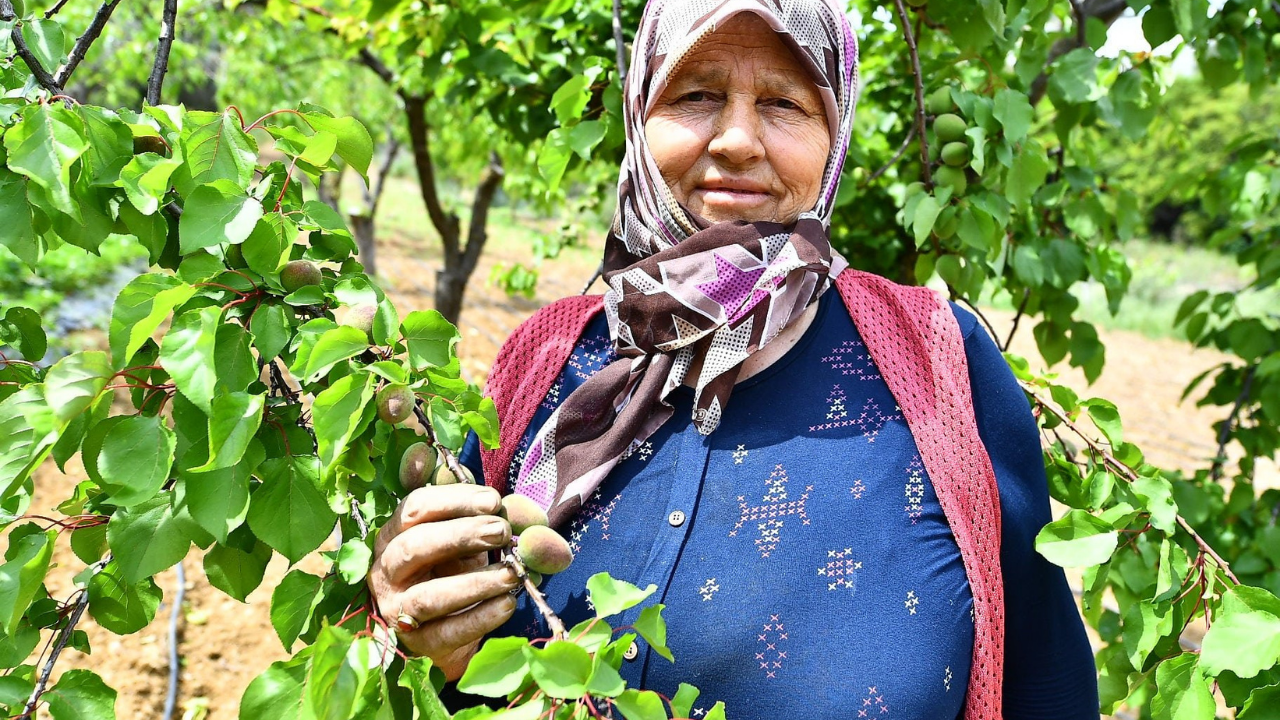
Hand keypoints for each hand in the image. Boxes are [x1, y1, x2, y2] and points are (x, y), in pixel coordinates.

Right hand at [368, 483, 518, 679]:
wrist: (457, 625)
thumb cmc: (456, 568)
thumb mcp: (462, 538)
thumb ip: (475, 514)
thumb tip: (495, 498)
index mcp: (392, 535)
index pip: (414, 509)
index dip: (454, 500)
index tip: (493, 501)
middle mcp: (386, 571)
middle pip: (414, 546)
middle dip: (462, 535)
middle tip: (502, 531)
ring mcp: (397, 610)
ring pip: (429, 596)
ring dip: (475, 583)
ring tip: (512, 573)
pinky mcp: (418, 644)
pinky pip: (448, 632)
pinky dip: (480, 618)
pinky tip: (508, 604)